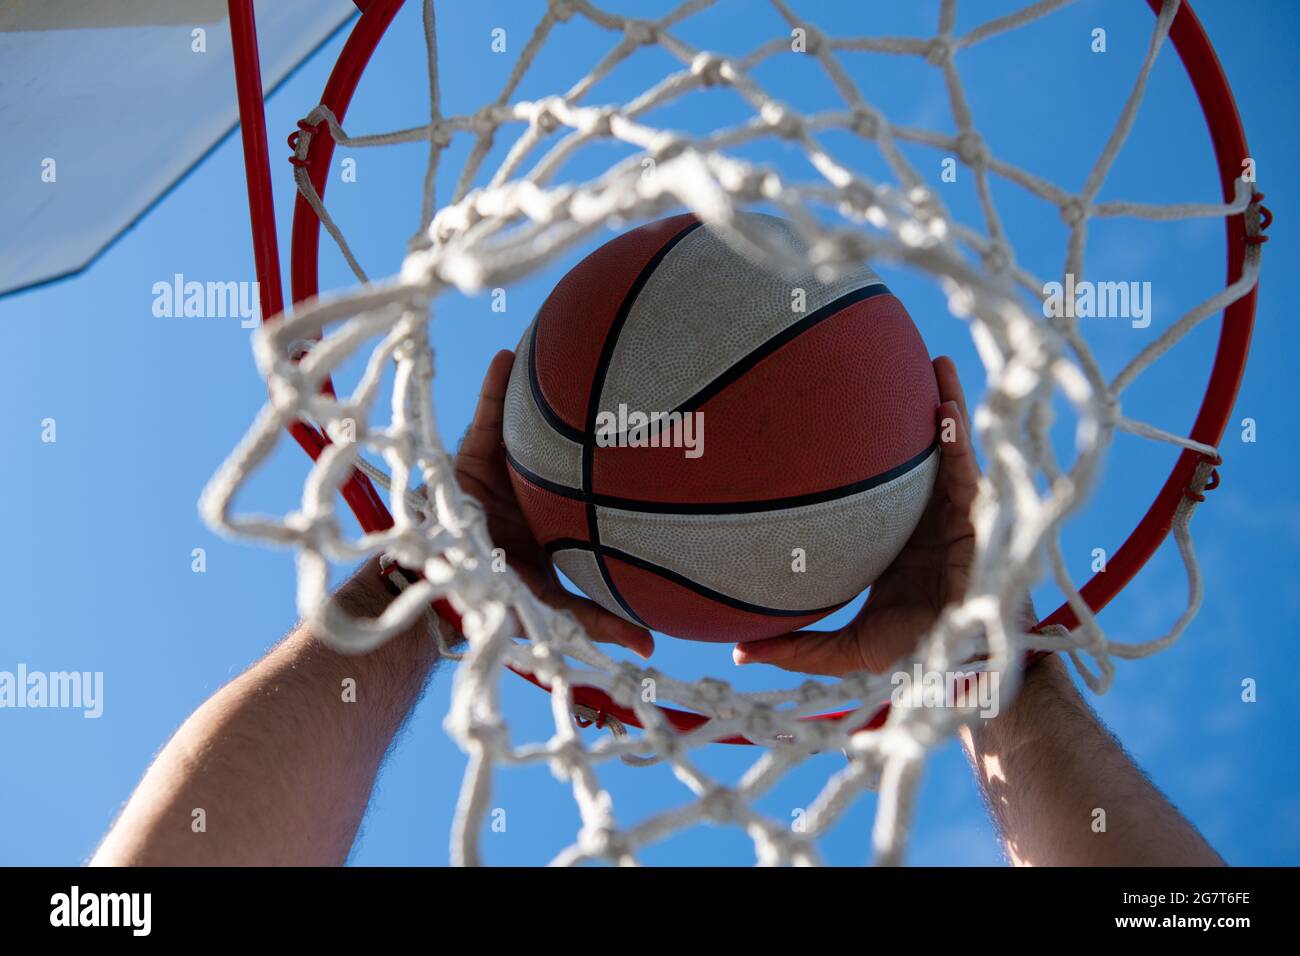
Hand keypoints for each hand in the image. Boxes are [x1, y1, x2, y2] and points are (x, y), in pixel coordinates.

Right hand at [454, 350, 654, 657]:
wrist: (438, 590)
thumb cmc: (495, 600)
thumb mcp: (553, 610)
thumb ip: (597, 621)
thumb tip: (652, 649)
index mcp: (562, 517)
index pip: (598, 486)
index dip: (626, 467)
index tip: (670, 437)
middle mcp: (539, 487)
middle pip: (570, 444)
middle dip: (599, 413)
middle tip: (637, 376)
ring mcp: (506, 469)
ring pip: (532, 420)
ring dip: (547, 390)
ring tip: (572, 342)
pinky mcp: (469, 458)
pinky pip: (484, 415)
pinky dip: (492, 387)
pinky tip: (506, 356)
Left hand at [732, 356, 978, 675]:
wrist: (964, 660)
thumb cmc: (912, 647)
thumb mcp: (849, 646)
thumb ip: (800, 646)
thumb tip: (738, 651)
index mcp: (888, 529)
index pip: (870, 482)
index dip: (853, 450)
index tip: (814, 413)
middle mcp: (920, 510)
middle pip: (910, 451)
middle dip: (902, 410)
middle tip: (876, 362)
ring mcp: (951, 508)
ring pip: (944, 447)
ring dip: (941, 401)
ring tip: (931, 361)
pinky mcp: (980, 515)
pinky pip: (967, 466)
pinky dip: (957, 435)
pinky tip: (945, 404)